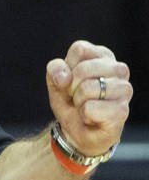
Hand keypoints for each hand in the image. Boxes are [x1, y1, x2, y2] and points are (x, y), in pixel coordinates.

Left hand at [46, 40, 131, 156]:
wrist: (75, 130)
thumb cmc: (69, 100)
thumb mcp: (55, 80)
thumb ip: (55, 69)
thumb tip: (64, 77)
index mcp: (103, 55)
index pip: (80, 49)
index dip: (67, 67)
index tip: (70, 80)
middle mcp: (119, 69)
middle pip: (83, 69)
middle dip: (71, 86)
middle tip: (77, 96)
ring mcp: (124, 89)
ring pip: (87, 88)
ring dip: (78, 101)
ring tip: (85, 106)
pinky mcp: (122, 110)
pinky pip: (90, 108)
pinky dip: (84, 115)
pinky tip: (92, 117)